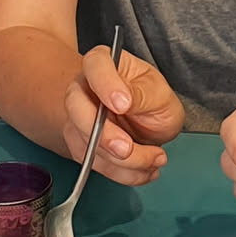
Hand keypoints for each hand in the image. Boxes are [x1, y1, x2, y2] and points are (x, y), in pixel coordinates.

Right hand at [66, 43, 183, 185]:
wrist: (149, 124)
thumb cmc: (154, 101)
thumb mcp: (160, 94)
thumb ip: (143, 95)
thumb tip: (124, 99)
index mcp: (104, 64)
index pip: (95, 65)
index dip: (105, 84)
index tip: (123, 104)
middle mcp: (85, 88)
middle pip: (76, 106)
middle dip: (102, 133)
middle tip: (127, 148)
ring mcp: (79, 118)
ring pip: (84, 141)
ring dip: (120, 160)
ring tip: (153, 160)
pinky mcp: (81, 145)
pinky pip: (93, 163)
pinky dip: (121, 172)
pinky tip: (144, 169)